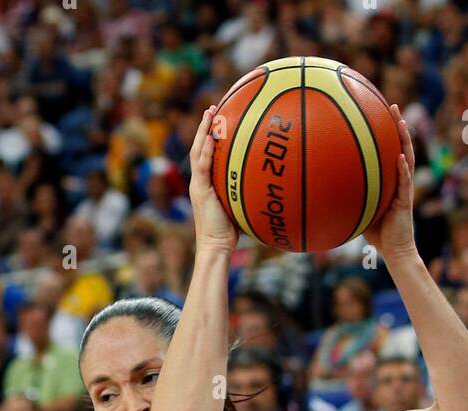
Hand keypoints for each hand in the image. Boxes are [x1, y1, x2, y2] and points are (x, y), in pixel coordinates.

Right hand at [189, 105, 237, 254]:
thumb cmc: (231, 232)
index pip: (206, 154)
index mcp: (206, 183)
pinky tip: (213, 137)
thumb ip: (248, 191)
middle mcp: (199, 181)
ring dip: (203, 131)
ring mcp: (198, 185)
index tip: (217, 119)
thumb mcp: (240, 206)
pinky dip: (207, 150)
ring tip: (209, 113)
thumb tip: (269, 183)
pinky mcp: (200, 191)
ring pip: (197, 152)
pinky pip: (202, 166)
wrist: (216, 246)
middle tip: (211, 107)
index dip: (210, 136)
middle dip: (204, 126)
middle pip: (199, 147)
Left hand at [363, 105, 415, 260]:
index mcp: (392, 181)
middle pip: (402, 147)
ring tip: (401, 122)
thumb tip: (327, 189)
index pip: (391, 151)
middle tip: (392, 106)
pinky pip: (405, 182)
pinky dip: (403, 170)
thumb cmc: (378, 234)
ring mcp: (405, 190)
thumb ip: (351, 197)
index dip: (388, 133)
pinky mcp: (406, 202)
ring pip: (408, 159)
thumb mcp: (361, 210)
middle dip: (398, 126)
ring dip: (405, 140)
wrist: (395, 251)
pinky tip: (401, 157)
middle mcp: (400, 181)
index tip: (380, 112)